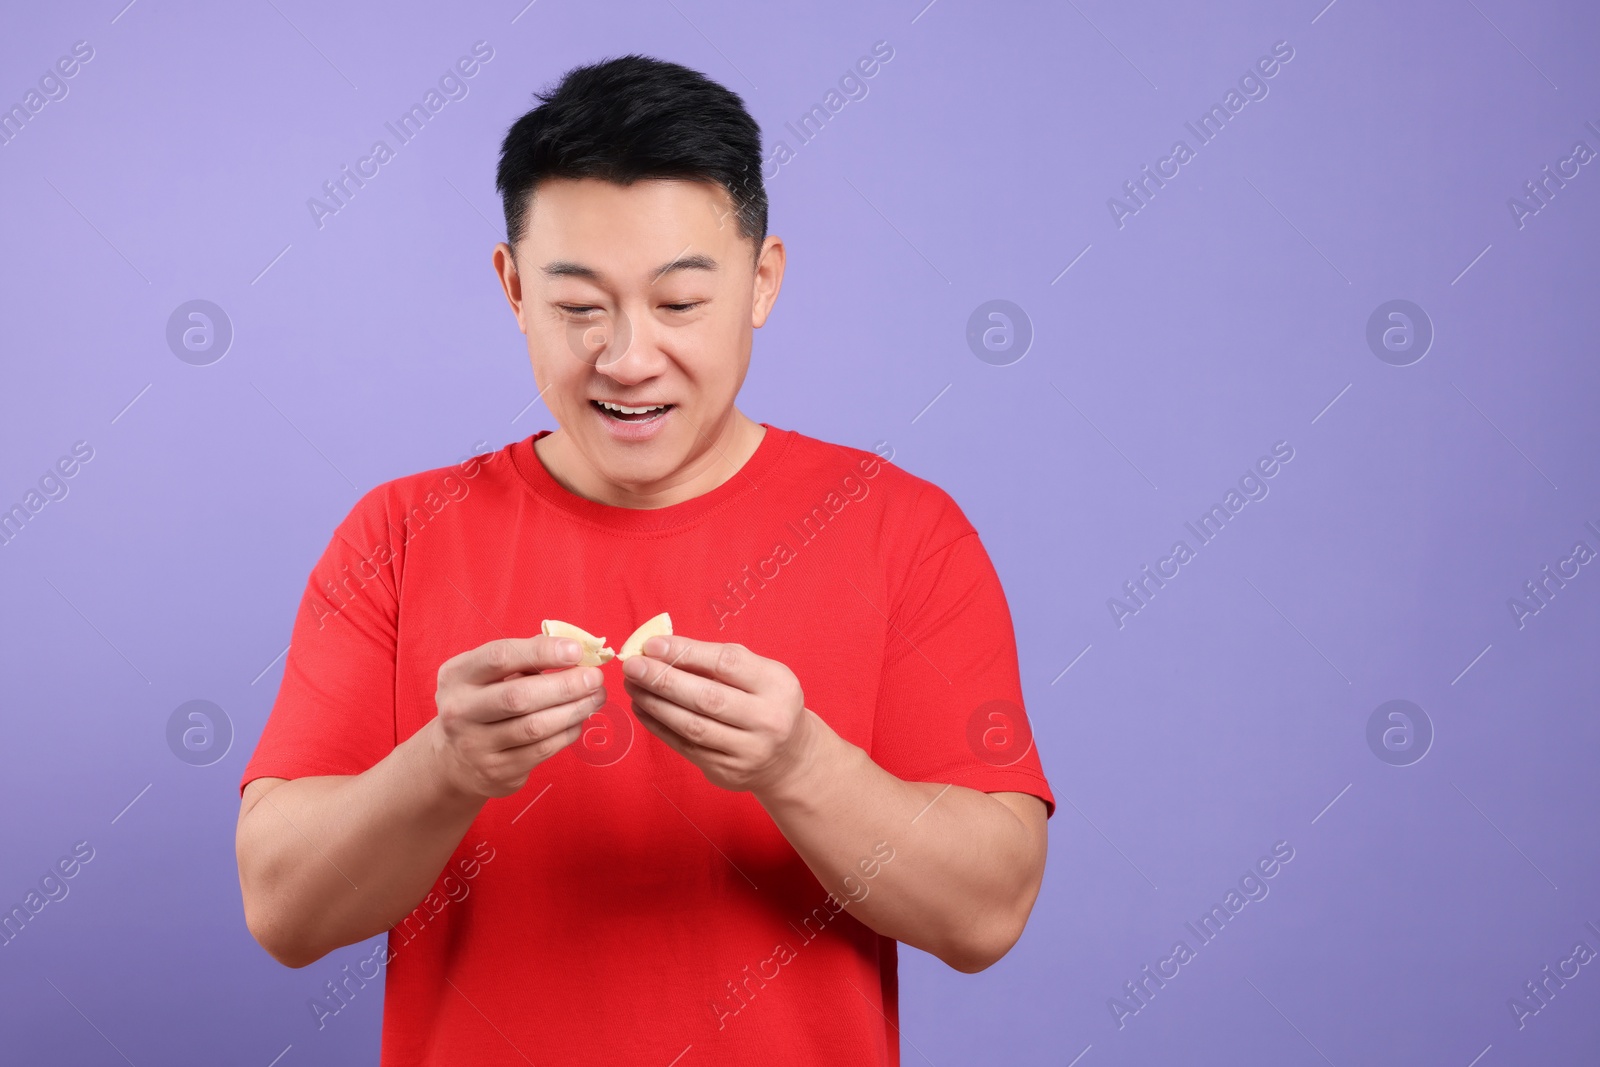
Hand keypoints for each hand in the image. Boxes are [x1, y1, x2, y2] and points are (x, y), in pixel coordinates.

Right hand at [430, 635, 606, 798]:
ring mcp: (475, 746)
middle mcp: (459, 711)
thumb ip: (525, 657)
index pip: (500, 657)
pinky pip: (542, 750)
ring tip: (597, 696)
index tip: (576, 650)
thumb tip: (575, 648)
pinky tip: (579, 719)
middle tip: (596, 678)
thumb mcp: (488, 675)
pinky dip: (567, 732)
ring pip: (534, 727)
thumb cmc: (484, 702)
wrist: (455, 760)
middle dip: (565, 685)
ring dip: (574, 710)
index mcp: (457, 676)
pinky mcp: (496, 772)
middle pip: (519, 697)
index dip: (542, 651)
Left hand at [622, 636, 815, 792]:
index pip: (726, 663)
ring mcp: (748, 750)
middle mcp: (768, 720)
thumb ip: (716, 660)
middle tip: (632, 666)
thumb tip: (661, 648)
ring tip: (633, 686)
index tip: (652, 645)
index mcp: (777, 685)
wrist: (789, 757)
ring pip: (692, 726)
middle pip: (706, 698)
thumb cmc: (765, 702)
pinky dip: (659, 726)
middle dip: (663, 680)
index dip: (685, 653)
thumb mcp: (758, 674)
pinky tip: (642, 708)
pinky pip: (686, 747)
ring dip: (655, 704)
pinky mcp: (728, 772)